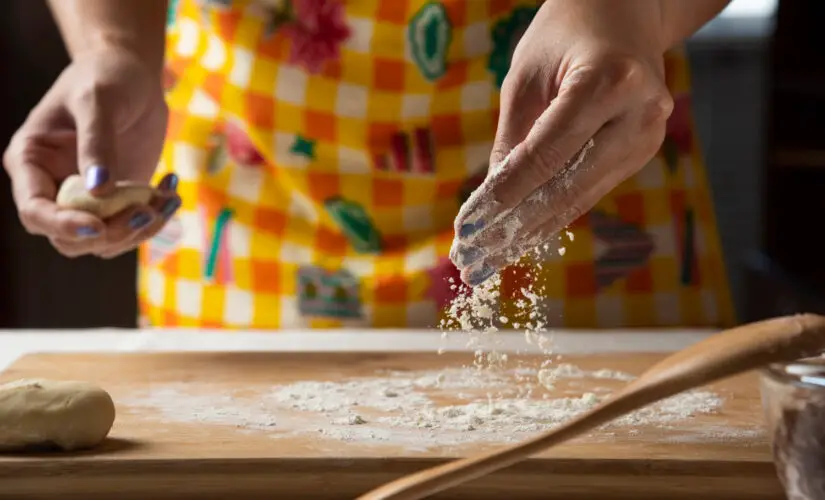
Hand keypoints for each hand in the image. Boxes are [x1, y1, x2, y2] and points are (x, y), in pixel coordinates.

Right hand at [3, 46, 178, 258]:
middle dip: (110, 233)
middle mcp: (54, 186)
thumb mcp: (98, 101)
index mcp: (31, 162)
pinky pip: (131, 228)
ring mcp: (87, 198)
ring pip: (105, 242)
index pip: (34, 211)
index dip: (63, 226)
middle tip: (148, 212)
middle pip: (69, 238)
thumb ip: (96, 143)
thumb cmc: (106, 77)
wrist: (132, 75)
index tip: (99, 226)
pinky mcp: (118, 201)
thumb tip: (98, 191)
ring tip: (168, 198)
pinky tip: (171, 190)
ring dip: (139, 231)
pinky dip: (155, 219)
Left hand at [451, 0, 673, 285]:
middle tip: (473, 259)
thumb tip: (491, 201)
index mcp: (609, 82)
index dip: (505, 195)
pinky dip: (553, 214)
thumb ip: (512, 140)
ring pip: (580, 197)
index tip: (468, 226)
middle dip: (515, 227)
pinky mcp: (642, 152)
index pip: (547, 154)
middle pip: (568, 187)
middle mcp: (639, 114)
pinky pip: (589, 190)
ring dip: (531, 230)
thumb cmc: (565, 34)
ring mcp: (647, 137)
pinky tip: (521, 237)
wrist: (623, 14)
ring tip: (488, 258)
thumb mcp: (525, 78)